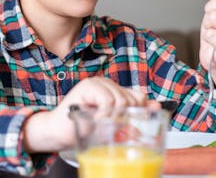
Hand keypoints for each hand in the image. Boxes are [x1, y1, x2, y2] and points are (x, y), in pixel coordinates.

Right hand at [22, 77, 158, 152]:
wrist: (58, 132)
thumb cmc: (83, 129)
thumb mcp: (113, 124)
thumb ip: (134, 113)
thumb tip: (157, 106)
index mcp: (114, 90)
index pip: (139, 97)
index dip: (136, 112)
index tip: (125, 125)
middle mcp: (107, 83)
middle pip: (132, 99)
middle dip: (124, 117)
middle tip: (107, 125)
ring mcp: (97, 83)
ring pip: (121, 100)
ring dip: (112, 118)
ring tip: (99, 122)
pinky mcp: (88, 86)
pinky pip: (108, 101)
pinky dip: (104, 114)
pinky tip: (94, 118)